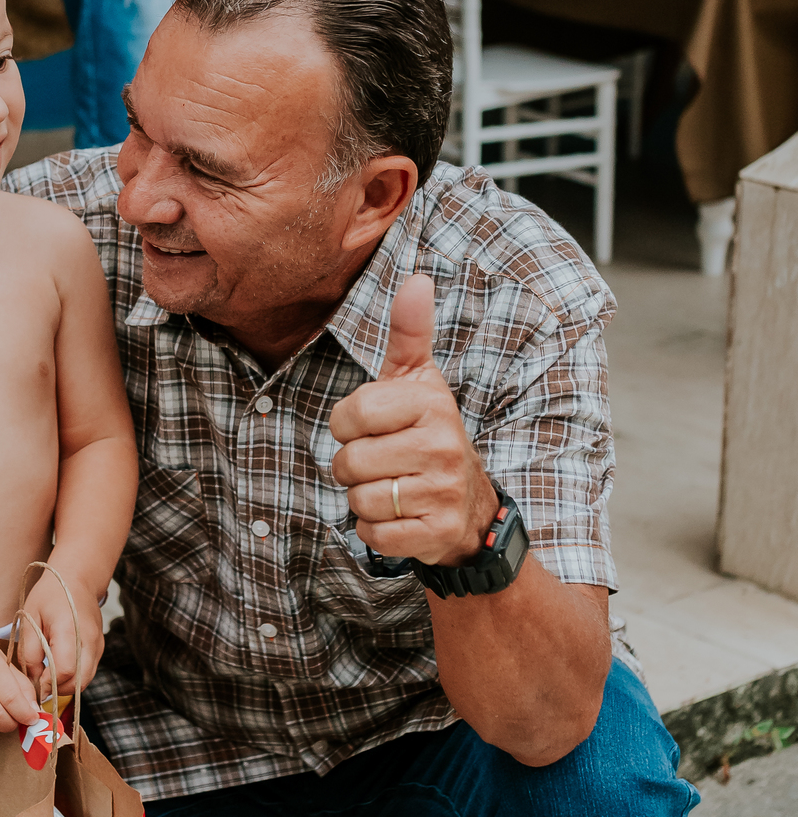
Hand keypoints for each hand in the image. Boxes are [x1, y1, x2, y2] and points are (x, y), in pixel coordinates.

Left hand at [18, 571, 104, 695]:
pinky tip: (58, 668)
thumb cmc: (50, 596)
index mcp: (70, 630)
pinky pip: (88, 673)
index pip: (64, 670)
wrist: (77, 579)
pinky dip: (73, 677)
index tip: (33, 685)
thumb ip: (30, 652)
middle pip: (79, 682)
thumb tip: (35, 679)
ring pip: (85, 681)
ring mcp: (98, 645)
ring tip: (47, 676)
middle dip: (58, 690)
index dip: (48, 684)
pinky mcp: (100, 649)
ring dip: (66, 685)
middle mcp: (90, 640)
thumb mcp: (30, 619)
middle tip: (40, 685)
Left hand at [328, 274, 496, 566]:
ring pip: (359, 500)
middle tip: (382, 464)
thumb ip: (409, 334)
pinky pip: (373, 536)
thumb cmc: (429, 436)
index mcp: (430, 403)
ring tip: (393, 488)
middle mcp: (442, 445)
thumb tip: (414, 279)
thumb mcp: (419, 383)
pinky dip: (374, 531)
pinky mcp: (435, 533)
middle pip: (349, 462)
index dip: (347, 426)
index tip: (371, 429)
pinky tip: (398, 517)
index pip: (350, 415)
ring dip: (364, 500)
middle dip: (353, 468)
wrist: (470, 506)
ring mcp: (441, 491)